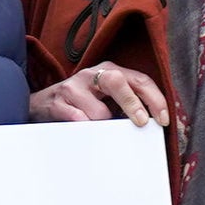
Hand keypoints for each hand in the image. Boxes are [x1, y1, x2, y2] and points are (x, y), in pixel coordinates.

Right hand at [28, 63, 169, 125]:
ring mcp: (73, 88)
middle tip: (142, 123)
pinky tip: (85, 133)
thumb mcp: (106, 98)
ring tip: (100, 131)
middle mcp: (92, 75)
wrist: (41, 105)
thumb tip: (153, 123)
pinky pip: (78, 121)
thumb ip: (127, 104)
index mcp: (110, 71)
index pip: (139, 79)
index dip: (155, 99)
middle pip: (118, 81)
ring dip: (104, 127)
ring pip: (98, 111)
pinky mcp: (58, 103)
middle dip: (133, 103)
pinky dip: (86, 131)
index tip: (163, 119)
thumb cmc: (81, 103)